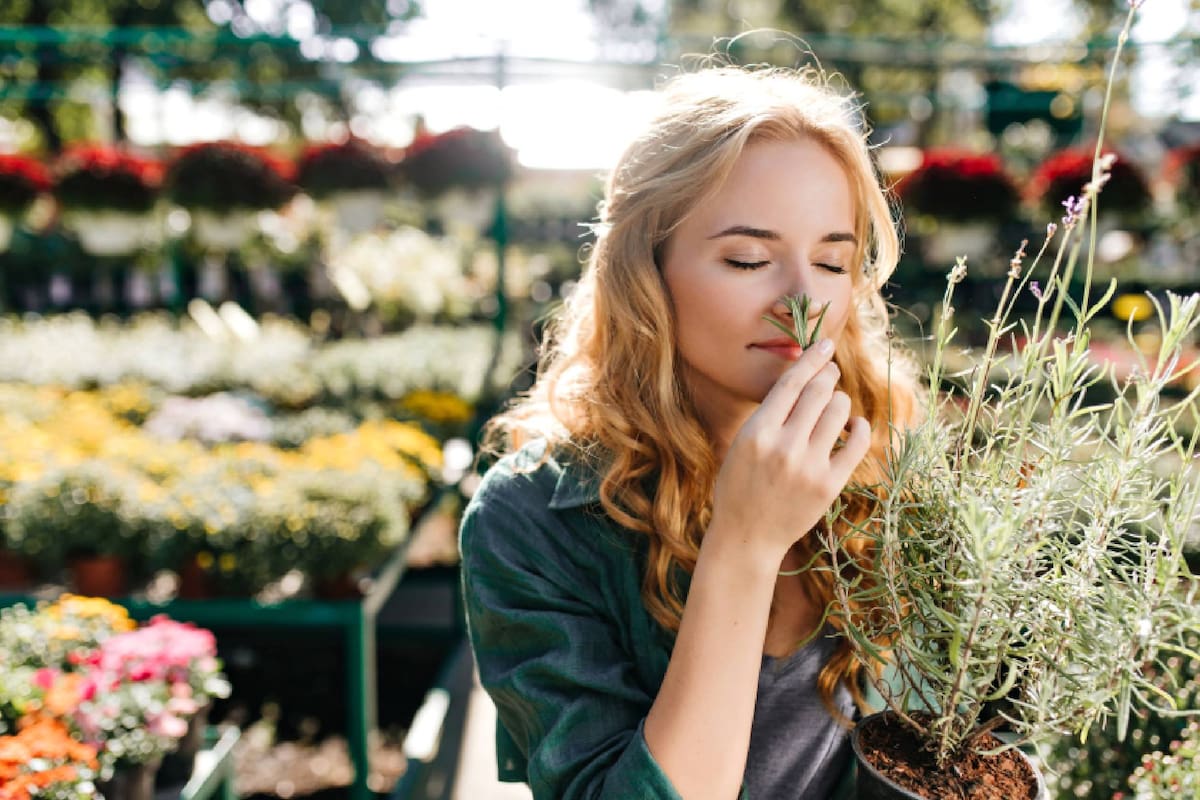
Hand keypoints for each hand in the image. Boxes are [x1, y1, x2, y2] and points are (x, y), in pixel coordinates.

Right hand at [708, 339, 870, 562]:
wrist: (747, 536)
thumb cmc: (740, 486)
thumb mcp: (742, 444)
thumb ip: (770, 414)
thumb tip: (805, 377)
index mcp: (756, 432)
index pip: (791, 383)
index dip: (811, 358)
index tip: (825, 345)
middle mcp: (784, 447)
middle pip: (818, 391)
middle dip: (828, 375)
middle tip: (831, 373)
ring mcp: (809, 467)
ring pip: (839, 412)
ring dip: (840, 401)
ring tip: (834, 405)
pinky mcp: (829, 485)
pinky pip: (857, 444)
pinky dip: (860, 429)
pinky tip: (853, 427)